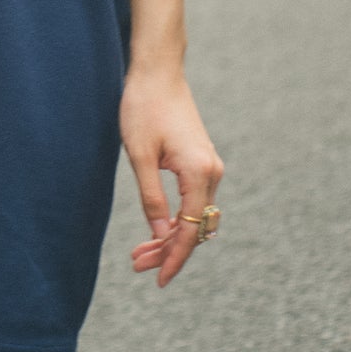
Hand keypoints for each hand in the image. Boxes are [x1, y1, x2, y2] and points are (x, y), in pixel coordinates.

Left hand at [120, 65, 224, 287]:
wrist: (157, 72)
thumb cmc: (143, 107)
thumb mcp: (140, 155)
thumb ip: (152, 197)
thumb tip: (162, 235)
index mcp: (199, 173)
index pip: (189, 230)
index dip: (174, 258)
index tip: (157, 279)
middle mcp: (212, 173)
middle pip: (195, 228)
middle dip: (169, 251)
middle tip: (138, 265)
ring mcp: (210, 167)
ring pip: (196, 217)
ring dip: (173, 236)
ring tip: (142, 252)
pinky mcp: (202, 162)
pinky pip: (195, 201)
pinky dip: (178, 218)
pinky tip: (158, 228)